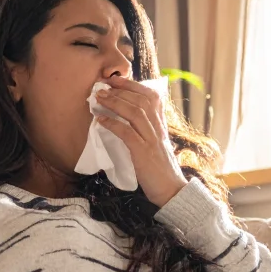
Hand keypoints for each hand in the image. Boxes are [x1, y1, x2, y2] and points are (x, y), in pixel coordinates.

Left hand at [94, 76, 187, 206]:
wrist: (171, 191)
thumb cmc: (160, 170)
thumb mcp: (156, 145)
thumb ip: (147, 131)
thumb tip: (128, 120)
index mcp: (162, 125)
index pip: (151, 96)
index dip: (133, 85)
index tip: (115, 80)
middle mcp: (159, 129)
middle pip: (141, 100)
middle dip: (120, 91)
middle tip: (102, 88)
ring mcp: (152, 140)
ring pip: (135, 112)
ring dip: (114, 103)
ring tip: (99, 99)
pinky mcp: (144, 153)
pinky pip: (127, 133)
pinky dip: (112, 124)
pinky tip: (100, 120)